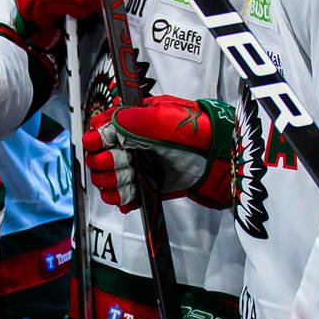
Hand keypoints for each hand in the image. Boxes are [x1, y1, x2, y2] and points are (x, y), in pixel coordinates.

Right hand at [84, 95, 235, 211]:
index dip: (96, 139)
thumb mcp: (167, 118)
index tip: (96, 145)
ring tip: (127, 181)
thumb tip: (108, 124)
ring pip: (108, 179)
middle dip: (104, 163)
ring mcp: (138, 167)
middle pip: (99, 158)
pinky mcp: (146, 186)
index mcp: (133, 123)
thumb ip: (136, 119)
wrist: (222, 158)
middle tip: (119, 163)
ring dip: (111, 183)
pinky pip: (124, 197)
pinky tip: (128, 198)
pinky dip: (121, 200)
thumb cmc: (199, 131)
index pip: (101, 131)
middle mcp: (131, 145)